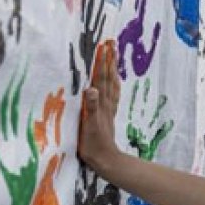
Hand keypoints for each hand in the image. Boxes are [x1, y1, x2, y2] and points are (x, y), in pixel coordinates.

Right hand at [77, 40, 120, 171]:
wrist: (105, 159)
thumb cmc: (93, 144)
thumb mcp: (89, 125)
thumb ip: (91, 106)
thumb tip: (91, 88)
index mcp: (100, 103)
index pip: (101, 78)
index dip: (102, 63)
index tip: (104, 46)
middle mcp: (106, 103)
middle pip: (108, 78)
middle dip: (109, 61)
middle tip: (110, 44)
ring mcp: (108, 109)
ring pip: (111, 85)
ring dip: (112, 70)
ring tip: (113, 57)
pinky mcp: (108, 116)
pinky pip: (113, 96)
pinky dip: (114, 85)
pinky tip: (115, 82)